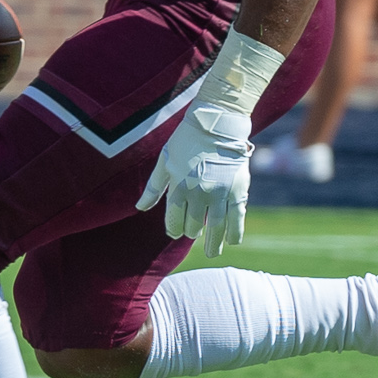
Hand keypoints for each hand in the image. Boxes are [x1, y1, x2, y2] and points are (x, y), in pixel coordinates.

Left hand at [135, 104, 254, 256]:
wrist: (217, 124)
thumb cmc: (186, 140)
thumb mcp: (164, 161)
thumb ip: (153, 187)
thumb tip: (139, 208)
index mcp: (178, 186)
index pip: (173, 219)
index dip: (174, 228)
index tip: (176, 232)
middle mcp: (198, 193)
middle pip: (194, 224)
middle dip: (192, 231)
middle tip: (194, 234)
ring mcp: (219, 193)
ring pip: (215, 226)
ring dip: (213, 242)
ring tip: (212, 253)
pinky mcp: (238, 191)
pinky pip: (237, 217)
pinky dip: (235, 232)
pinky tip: (232, 242)